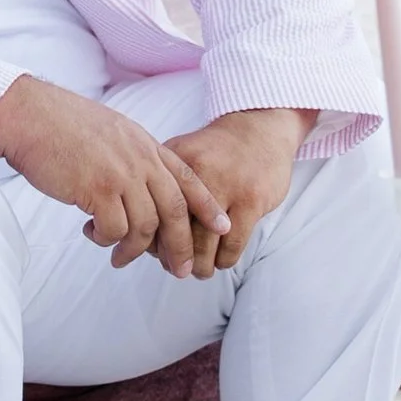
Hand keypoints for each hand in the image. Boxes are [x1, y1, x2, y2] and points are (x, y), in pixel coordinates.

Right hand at [0, 78, 225, 275]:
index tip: (223, 227)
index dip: (208, 205)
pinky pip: (114, 229)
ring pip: (145, 226)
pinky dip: (106, 239)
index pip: (189, 178)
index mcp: (145, 144)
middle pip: (175, 210)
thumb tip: (139, 188)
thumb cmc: (59, 125)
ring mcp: (120, 173)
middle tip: (179, 270)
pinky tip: (91, 234)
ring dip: (134, 249)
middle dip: (181, 245)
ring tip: (119, 257)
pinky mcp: (96, 189)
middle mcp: (139, 158)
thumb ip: (131, 156)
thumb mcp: (110, 132)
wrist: (26, 115)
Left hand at [161, 108, 315, 266]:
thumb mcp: (181, 155)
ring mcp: (226, 187)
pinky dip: (224, 260)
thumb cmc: (215, 152)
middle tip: (176, 269)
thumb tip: (141, 235)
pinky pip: (232, 245)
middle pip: (176, 231)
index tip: (154, 253)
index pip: (153, 212)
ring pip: (204, 245)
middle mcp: (197, 173)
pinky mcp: (252, 201)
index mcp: (173, 163)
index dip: (151, 238)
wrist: (258, 129)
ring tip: (198, 270)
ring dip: (200, 266)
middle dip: (174, 258)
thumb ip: (160, 187)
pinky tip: (221, 260)